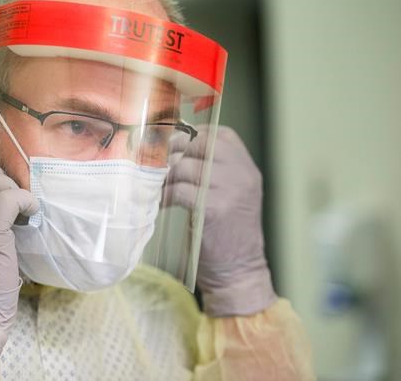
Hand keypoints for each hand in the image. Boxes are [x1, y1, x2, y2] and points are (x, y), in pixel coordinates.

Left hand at [163, 126, 275, 316]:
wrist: (239, 271)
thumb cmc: (226, 232)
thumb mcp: (229, 193)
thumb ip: (211, 170)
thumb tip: (172, 148)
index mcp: (246, 167)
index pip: (218, 134)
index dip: (191, 137)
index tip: (172, 147)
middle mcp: (242, 173)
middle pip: (199, 144)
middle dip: (173, 152)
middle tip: (158, 164)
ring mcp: (230, 189)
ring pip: (185, 167)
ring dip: (165, 177)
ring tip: (158, 188)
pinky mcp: (214, 208)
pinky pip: (179, 190)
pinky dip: (165, 196)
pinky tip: (161, 204)